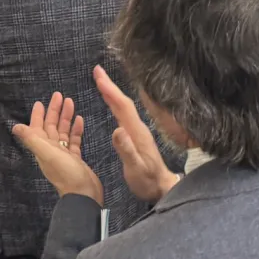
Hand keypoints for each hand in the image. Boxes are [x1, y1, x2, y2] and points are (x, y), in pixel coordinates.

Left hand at [12, 92, 103, 203]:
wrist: (84, 194)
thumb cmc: (65, 173)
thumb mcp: (47, 154)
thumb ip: (32, 139)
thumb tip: (14, 127)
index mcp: (43, 148)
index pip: (38, 127)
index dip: (38, 115)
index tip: (40, 102)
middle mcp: (51, 150)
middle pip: (51, 127)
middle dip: (54, 111)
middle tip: (59, 95)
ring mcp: (64, 154)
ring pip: (63, 132)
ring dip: (66, 118)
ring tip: (71, 102)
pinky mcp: (75, 158)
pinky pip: (74, 140)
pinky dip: (75, 130)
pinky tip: (80, 120)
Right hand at [95, 65, 179, 202]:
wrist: (162, 188)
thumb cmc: (148, 181)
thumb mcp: (136, 169)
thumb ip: (127, 150)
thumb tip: (117, 129)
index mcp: (137, 132)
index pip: (122, 107)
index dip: (111, 91)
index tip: (99, 77)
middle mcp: (138, 128)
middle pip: (123, 102)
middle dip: (109, 86)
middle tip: (97, 71)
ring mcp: (138, 131)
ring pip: (123, 107)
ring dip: (112, 93)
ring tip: (100, 81)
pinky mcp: (136, 136)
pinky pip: (123, 114)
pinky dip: (115, 104)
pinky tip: (111, 103)